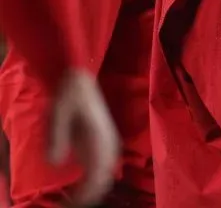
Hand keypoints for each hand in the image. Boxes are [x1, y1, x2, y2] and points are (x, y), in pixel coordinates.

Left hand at [49, 69, 119, 206]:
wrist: (80, 81)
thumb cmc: (68, 96)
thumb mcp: (57, 114)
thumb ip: (57, 138)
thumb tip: (54, 164)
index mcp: (101, 138)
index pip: (100, 172)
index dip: (89, 192)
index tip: (74, 203)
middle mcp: (108, 144)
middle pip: (105, 178)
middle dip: (90, 195)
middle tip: (71, 205)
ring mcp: (106, 145)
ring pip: (105, 175)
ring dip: (93, 190)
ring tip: (74, 202)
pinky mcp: (100, 144)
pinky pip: (101, 169)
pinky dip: (92, 181)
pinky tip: (80, 189)